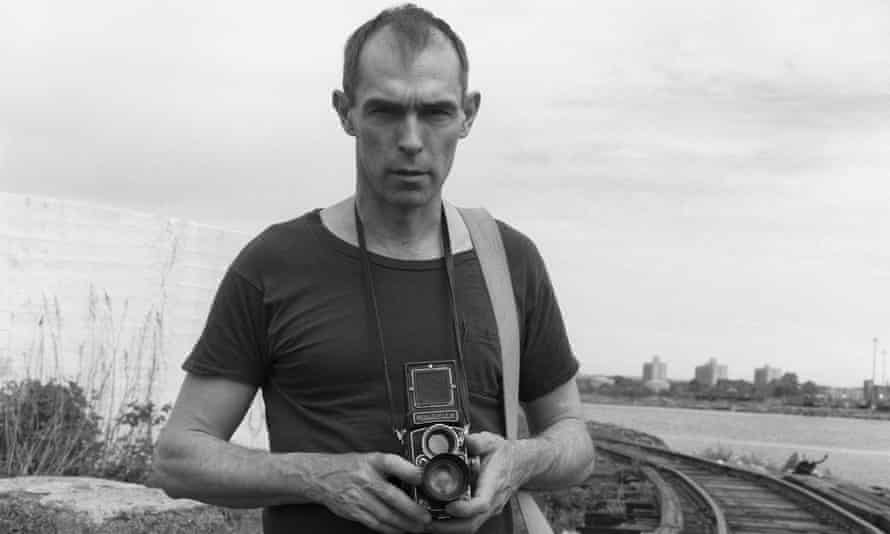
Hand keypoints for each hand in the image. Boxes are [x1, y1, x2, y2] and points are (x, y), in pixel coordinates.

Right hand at [310, 452, 431, 533]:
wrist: (320, 477)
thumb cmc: (350, 467)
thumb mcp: (371, 458)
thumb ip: (392, 467)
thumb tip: (418, 477)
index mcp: (372, 461)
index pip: (391, 463)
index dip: (408, 470)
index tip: (423, 478)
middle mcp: (364, 478)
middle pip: (391, 496)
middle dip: (411, 509)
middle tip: (426, 517)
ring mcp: (357, 497)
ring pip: (384, 514)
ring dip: (404, 523)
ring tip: (418, 528)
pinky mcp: (353, 511)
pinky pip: (374, 523)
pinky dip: (389, 529)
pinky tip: (401, 531)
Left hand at [429, 432, 523, 533]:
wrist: (522, 464)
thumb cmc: (504, 454)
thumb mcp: (491, 442)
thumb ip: (477, 441)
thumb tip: (463, 439)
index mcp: (494, 483)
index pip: (482, 503)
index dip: (465, 508)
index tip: (449, 506)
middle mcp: (492, 501)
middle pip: (472, 523)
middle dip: (449, 527)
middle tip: (427, 521)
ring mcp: (488, 509)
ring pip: (470, 526)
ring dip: (448, 528)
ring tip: (426, 522)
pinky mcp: (483, 512)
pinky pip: (468, 523)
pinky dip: (452, 525)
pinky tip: (435, 518)